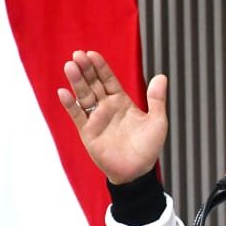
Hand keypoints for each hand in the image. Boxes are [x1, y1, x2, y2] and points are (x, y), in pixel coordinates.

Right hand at [57, 50, 167, 184]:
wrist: (137, 172)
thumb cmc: (148, 148)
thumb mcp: (157, 121)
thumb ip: (157, 99)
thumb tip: (161, 76)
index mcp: (122, 102)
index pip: (108, 79)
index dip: (100, 67)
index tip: (92, 53)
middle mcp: (106, 108)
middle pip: (93, 84)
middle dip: (86, 69)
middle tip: (77, 54)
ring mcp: (96, 119)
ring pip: (84, 96)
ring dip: (76, 82)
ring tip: (69, 66)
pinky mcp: (88, 133)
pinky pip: (77, 116)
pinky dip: (70, 105)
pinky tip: (63, 92)